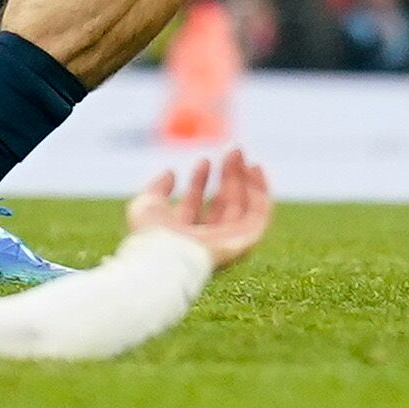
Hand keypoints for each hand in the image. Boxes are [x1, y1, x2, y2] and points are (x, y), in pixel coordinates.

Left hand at [126, 150, 272, 268]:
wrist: (168, 257)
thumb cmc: (153, 236)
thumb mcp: (147, 204)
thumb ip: (157, 188)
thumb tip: (170, 172)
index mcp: (184, 234)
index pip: (196, 205)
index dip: (199, 181)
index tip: (202, 160)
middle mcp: (208, 239)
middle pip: (222, 204)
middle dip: (226, 176)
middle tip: (230, 150)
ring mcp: (228, 241)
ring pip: (242, 206)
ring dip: (243, 178)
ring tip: (239, 152)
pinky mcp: (245, 242)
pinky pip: (259, 214)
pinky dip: (261, 191)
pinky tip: (255, 169)